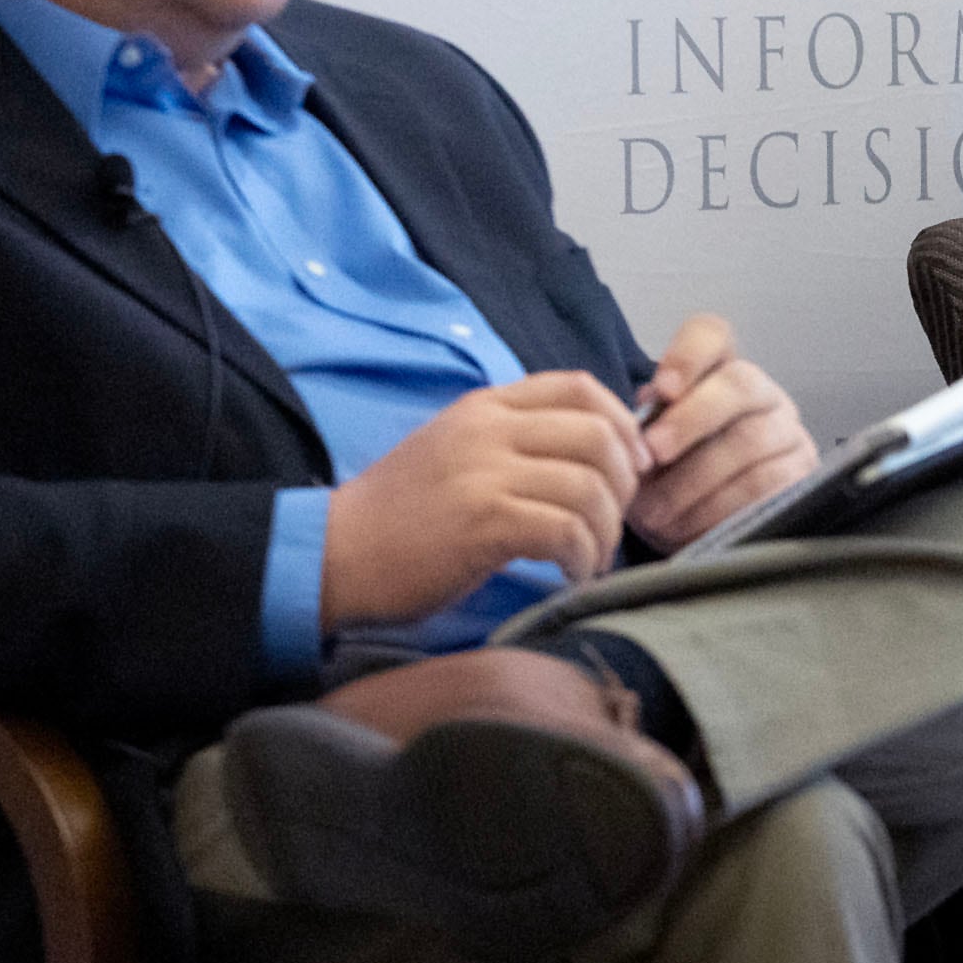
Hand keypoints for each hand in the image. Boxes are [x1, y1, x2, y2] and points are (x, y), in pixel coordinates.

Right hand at [322, 373, 652, 627]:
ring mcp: (484, 473)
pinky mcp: (482, 522)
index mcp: (485, 406)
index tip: (630, 466)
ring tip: (593, 559)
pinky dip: (583, 557)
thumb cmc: (400, 515)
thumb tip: (595, 453)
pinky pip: (566, 530)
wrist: (332, 555)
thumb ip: (514, 439)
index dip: (623, 425)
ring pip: (590, 486)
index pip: (580, 386)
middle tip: (615, 521)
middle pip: (599, 436)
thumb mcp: (456, 449)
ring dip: (607, 530)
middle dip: (625, 484)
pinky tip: (572, 575)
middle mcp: (488, 429)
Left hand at [627, 314, 816, 550]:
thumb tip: (634, 418)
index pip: (710, 335)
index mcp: (716, 372)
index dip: (687, 355)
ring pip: (750, 440)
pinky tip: (689, 525)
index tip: (662, 389)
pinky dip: (719, 508)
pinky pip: (765, 485)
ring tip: (657, 510)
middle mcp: (761, 392)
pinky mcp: (801, 473)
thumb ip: (640, 427)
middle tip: (654, 452)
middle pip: (739, 383)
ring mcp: (787, 430)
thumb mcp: (647, 451)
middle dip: (690, 419)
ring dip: (695, 478)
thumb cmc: (670, 481)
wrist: (703, 530)